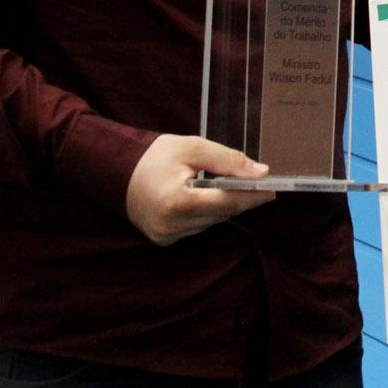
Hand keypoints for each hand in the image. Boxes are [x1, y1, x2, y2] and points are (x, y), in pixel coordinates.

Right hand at [125, 134, 273, 244]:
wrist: (115, 171)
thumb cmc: (154, 156)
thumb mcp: (192, 147)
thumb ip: (228, 160)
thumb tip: (261, 173)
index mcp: (178, 202)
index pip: (226, 202)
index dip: (251, 196)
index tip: (272, 190)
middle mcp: (171, 226)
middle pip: (221, 214)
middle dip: (240, 199)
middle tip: (257, 184)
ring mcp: (166, 236)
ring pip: (211, 222)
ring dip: (222, 206)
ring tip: (228, 186)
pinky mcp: (163, 240)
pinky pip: (197, 227)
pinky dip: (205, 213)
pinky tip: (203, 197)